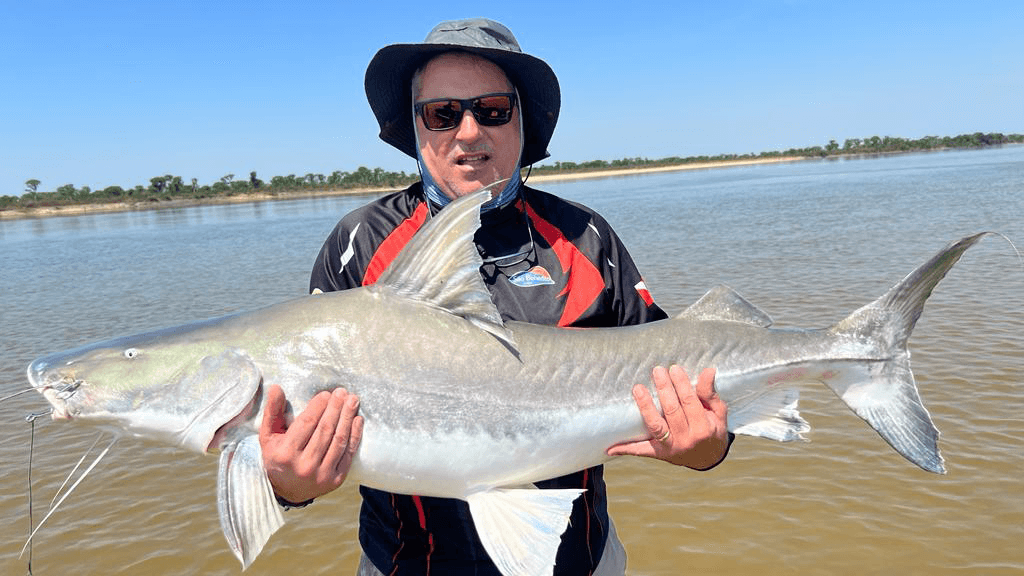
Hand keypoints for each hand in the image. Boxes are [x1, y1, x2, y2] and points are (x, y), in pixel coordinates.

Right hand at [259, 385, 363, 502]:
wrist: (287, 491)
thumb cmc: (277, 458)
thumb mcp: (267, 436)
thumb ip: (272, 412)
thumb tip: (276, 388)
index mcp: (285, 454)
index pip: (307, 424)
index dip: (318, 406)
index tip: (326, 394)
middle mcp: (304, 466)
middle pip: (325, 430)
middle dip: (336, 408)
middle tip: (342, 392)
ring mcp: (322, 474)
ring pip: (339, 440)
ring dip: (348, 418)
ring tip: (353, 401)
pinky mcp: (336, 480)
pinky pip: (348, 453)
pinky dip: (355, 435)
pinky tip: (357, 419)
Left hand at [607, 365, 728, 469]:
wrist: (708, 457)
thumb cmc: (712, 428)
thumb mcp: (717, 412)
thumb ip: (709, 393)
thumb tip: (708, 370)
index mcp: (703, 427)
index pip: (690, 402)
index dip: (681, 384)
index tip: (673, 368)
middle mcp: (687, 439)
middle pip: (672, 411)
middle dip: (664, 389)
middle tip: (657, 370)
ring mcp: (671, 448)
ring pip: (656, 426)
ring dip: (645, 407)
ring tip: (638, 388)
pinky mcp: (659, 454)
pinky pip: (641, 450)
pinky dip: (626, 449)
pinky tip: (610, 448)